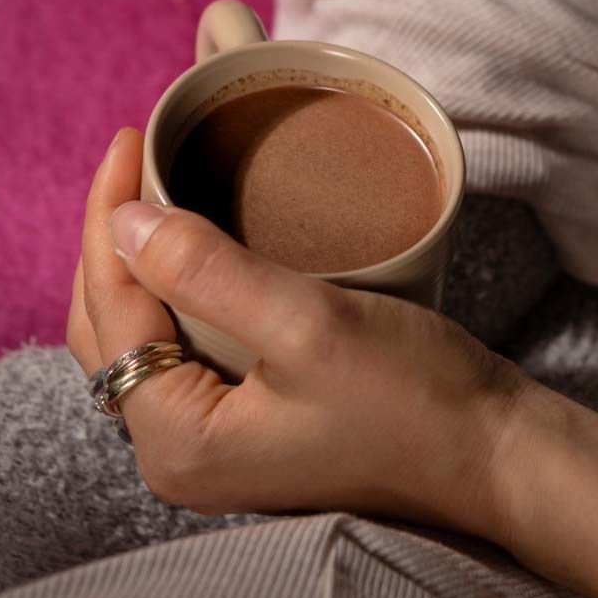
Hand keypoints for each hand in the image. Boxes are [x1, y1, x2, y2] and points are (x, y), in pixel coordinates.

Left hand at [67, 128, 523, 532]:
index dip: (107, 220)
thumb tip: (123, 221)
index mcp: (178, 442)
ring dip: (146, 269)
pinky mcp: (249, 429)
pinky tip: (198, 256)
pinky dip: (183, 298)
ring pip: (148, 340)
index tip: (129, 141)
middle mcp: (179, 455)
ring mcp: (214, 447)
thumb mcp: (309, 325)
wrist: (489, 454)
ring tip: (158, 197)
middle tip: (138, 163)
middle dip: (116, 244)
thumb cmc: (415, 399)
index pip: (111, 313)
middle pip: (114, 330)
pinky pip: (187, 353)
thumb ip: (206, 272)